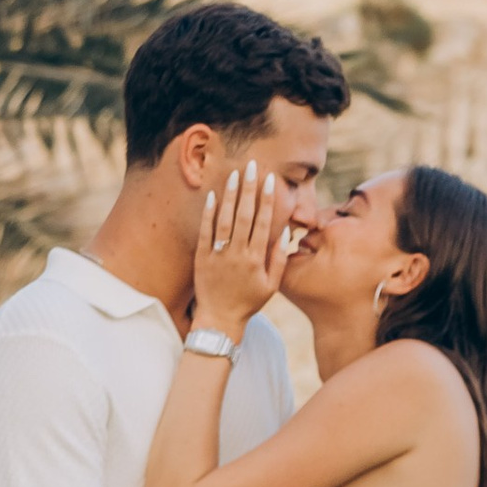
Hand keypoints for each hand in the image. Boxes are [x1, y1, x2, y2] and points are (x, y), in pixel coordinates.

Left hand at [193, 158, 290, 337]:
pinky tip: (212, 195)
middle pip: (245, 215)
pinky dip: (208, 213)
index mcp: (256, 259)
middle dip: (249, 189)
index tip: (270, 180)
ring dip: (230, 195)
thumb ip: (279, 258)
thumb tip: (284, 232)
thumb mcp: (272, 285)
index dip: (268, 199)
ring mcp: (218, 255)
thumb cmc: (249, 302)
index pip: (264, 222)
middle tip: (251, 166)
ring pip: (225, 219)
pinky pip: (205, 231)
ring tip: (233, 174)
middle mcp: (238, 253)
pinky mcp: (202, 258)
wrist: (220, 320)